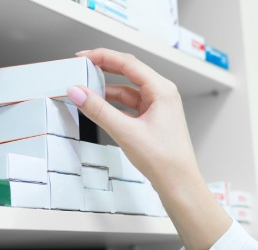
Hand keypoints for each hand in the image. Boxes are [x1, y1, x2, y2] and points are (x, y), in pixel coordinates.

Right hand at [67, 48, 231, 249]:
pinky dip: (114, 105)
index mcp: (161, 90)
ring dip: (107, 90)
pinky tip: (100, 108)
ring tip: (86, 91)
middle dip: (104, 70)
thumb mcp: (125, 131)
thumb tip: (78, 92)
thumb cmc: (164, 159)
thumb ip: (98, 110)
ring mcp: (158, 107)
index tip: (83, 57)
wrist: (178, 183)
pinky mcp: (153, 120)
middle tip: (82, 68)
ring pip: (127, 90)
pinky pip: (130, 105)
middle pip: (128, 73)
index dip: (103, 57)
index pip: (128, 63)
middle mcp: (162, 94)